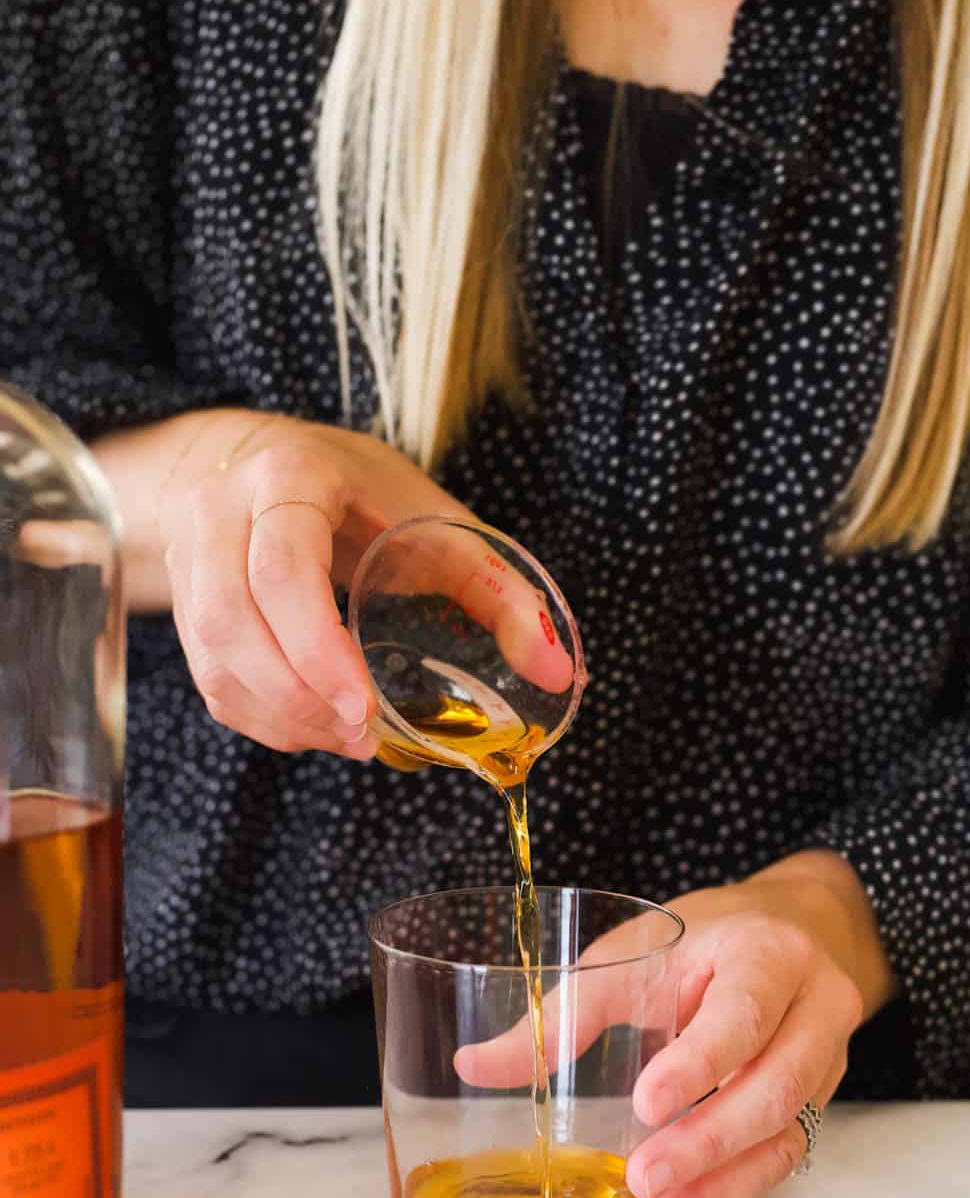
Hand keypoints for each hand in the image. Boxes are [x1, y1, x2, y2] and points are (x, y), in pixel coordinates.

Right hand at [155, 410, 469, 758]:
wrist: (265, 459)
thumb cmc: (361, 493)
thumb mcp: (436, 519)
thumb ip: (498, 591)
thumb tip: (560, 673)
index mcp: (288, 478)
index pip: (281, 567)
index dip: (315, 647)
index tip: (362, 708)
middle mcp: (220, 511)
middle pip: (230, 620)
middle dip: (297, 696)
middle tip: (364, 736)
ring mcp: (190, 556)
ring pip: (212, 657)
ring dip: (280, 716)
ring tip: (347, 738)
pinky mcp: (182, 600)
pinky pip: (207, 678)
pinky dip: (260, 718)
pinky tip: (313, 729)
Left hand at [456, 851, 896, 1197]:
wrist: (799, 931)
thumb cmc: (706, 939)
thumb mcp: (636, 950)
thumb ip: (566, 1011)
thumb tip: (471, 1066)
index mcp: (770, 954)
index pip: (745, 1012)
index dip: (701, 1061)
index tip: (648, 1103)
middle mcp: (815, 1007)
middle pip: (777, 1086)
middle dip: (708, 1142)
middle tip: (642, 1179)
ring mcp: (825, 1061)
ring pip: (786, 1134)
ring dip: (720, 1186)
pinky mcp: (816, 1104)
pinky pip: (783, 1158)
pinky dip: (730, 1194)